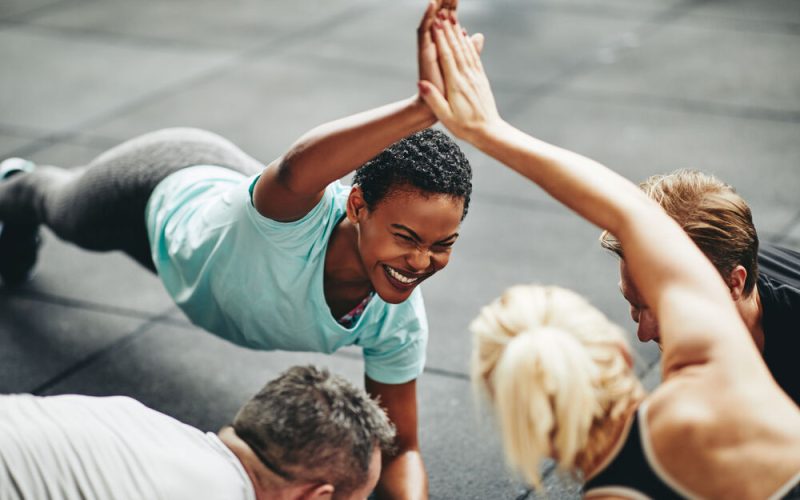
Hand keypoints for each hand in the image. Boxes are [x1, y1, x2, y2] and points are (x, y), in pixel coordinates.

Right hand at [418, 18, 498, 142]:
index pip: (447, 57)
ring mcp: (476, 76)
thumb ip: (433, 99)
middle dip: (448, 30)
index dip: (441, 39)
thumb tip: (421, 83)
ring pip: (466, 50)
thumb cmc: (465, 127)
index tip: (435, 23)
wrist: (489, 131)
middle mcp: (467, 77)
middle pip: (457, 48)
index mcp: (456, 85)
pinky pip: (474, 57)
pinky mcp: (481, 79)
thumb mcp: (446, 116)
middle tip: (442, 13)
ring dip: (458, 33)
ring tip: (452, 18)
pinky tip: (467, 36)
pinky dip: (469, 44)